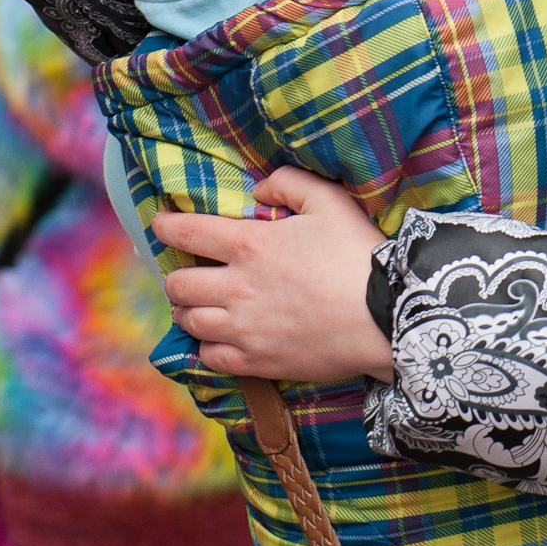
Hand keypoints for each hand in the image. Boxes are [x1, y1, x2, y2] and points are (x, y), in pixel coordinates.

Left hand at [150, 167, 396, 382]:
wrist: (387, 317)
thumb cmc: (359, 254)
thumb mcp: (329, 201)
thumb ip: (288, 184)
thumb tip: (257, 191)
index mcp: (250, 244)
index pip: (186, 233)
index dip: (165, 226)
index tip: (160, 224)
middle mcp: (236, 288)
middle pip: (177, 283)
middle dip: (175, 274)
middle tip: (188, 270)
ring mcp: (243, 329)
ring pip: (188, 322)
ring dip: (187, 310)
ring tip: (197, 305)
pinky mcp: (257, 362)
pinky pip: (210, 358)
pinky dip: (206, 347)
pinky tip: (217, 338)